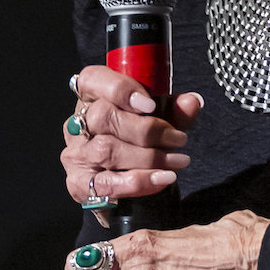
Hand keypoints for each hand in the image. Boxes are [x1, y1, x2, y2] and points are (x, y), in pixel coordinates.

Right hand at [63, 65, 202, 202]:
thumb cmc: (136, 146)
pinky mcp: (79, 185)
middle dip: (147, 129)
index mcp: (92, 99)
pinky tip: (162, 178)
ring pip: (108, 149)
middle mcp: (77, 124)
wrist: (121, 190)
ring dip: (149, 156)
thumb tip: (192, 102)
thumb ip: (175, 112)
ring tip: (177, 160)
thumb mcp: (158, 123)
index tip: (150, 104)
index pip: (92, 80)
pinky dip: (139, 181)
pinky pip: (107, 183)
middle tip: (177, 139)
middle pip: (104, 116)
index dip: (119, 88)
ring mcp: (77, 155)